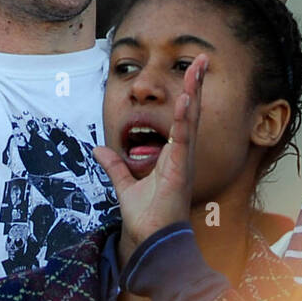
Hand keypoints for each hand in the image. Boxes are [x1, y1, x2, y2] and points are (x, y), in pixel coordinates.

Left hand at [94, 54, 206, 266]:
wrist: (149, 241)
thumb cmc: (146, 217)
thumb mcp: (124, 185)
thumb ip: (114, 166)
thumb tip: (97, 150)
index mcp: (175, 155)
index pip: (183, 117)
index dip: (188, 94)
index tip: (193, 71)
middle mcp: (183, 155)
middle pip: (192, 112)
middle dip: (197, 84)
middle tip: (203, 58)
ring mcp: (184, 161)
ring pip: (191, 120)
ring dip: (194, 93)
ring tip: (197, 69)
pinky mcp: (179, 170)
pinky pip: (183, 139)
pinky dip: (184, 119)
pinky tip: (186, 100)